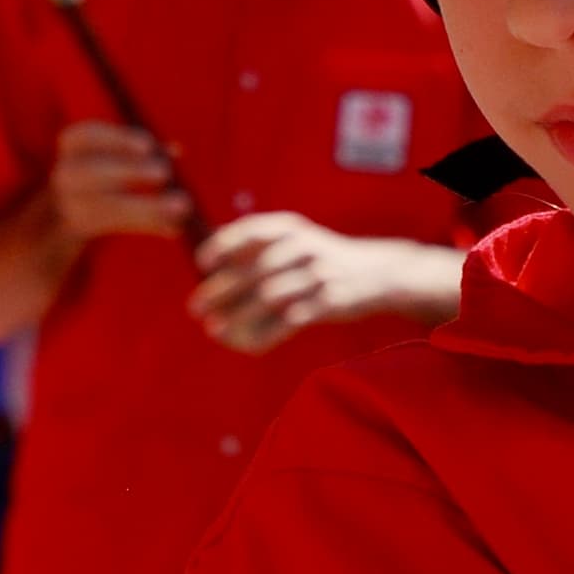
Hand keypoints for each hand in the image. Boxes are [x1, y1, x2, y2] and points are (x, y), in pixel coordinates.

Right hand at [50, 120, 190, 244]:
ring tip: (183, 206)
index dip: (118, 139)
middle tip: (164, 173)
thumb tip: (176, 151)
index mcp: (73, 145)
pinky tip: (175, 228)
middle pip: (91, 172)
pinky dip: (150, 225)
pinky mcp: (83, 226)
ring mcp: (71, 202)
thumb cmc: (103, 166)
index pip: (88, 136)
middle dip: (129, 171)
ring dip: (147, 207)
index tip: (149, 145)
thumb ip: (145, 149)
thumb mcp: (118, 151)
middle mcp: (66, 173)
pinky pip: (119, 226)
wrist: (66, 207)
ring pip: (107, 207)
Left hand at [189, 215, 429, 354]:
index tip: (201, 265)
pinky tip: (247, 345)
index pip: (249, 230)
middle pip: (253, 270)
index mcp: (290, 228)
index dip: (221, 246)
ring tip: (213, 330)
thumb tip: (214, 257)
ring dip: (237, 317)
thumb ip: (261, 245)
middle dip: (219, 290)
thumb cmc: (325, 257)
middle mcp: (303, 247)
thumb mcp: (297, 238)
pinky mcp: (329, 303)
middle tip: (195, 308)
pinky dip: (265, 336)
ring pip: (268, 298)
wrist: (378, 272)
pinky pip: (289, 322)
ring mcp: (318, 275)